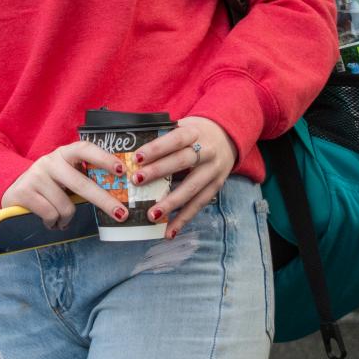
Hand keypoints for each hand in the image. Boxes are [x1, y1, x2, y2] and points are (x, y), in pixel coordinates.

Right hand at [1, 140, 129, 229]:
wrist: (12, 193)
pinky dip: (54, 223)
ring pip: (66, 206)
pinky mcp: (24, 192)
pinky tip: (49, 221)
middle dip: (104, 201)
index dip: (104, 158)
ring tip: (61, 219)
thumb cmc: (48, 187)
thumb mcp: (65, 177)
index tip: (122, 170)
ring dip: (67, 219)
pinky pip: (51, 214)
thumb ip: (83, 179)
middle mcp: (50, 161)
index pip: (85, 149)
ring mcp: (36, 175)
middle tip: (121, 214)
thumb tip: (116, 196)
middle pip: (81, 184)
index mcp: (64, 154)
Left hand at [132, 116, 237, 237]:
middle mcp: (207, 151)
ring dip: (171, 203)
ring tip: (152, 215)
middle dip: (158, 172)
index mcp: (195, 132)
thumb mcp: (183, 126)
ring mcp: (213, 171)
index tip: (137, 157)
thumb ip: (163, 137)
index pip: (175, 139)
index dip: (157, 148)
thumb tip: (132, 150)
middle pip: (182, 162)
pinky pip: (199, 205)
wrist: (226, 137)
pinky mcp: (216, 187)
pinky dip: (184, 219)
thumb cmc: (195, 133)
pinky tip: (169, 232)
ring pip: (192, 188)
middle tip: (137, 181)